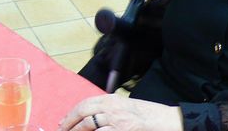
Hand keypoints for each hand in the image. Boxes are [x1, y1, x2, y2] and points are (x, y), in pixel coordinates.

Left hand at [58, 95, 181, 130]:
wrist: (166, 121)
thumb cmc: (147, 115)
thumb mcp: (125, 107)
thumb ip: (109, 110)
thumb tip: (92, 118)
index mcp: (111, 99)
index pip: (85, 104)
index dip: (72, 114)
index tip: (63, 122)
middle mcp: (111, 107)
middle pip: (83, 112)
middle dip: (69, 123)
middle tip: (62, 130)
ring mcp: (116, 119)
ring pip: (88, 125)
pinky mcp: (121, 130)